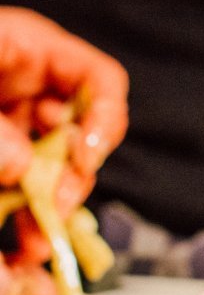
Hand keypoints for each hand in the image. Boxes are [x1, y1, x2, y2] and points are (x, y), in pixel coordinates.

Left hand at [0, 7, 128, 268]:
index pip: (98, 80)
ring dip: (47, 207)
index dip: (103, 119)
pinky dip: (19, 216)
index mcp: (24, 50)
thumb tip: (18, 164)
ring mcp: (3, 127)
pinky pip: (15, 190)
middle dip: (72, 177)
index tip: (83, 159)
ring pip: (48, 169)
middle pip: (78, 132)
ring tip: (32, 242)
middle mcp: (21, 90)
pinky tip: (17, 244)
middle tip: (54, 208)